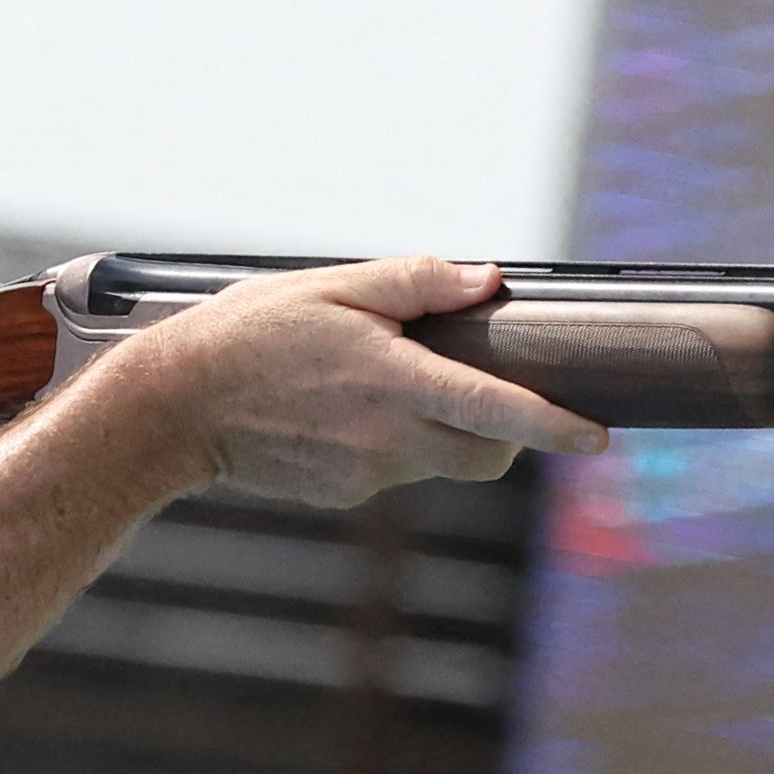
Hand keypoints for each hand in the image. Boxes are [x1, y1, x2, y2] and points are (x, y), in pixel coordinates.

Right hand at [110, 254, 604, 505]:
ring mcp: (367, 475)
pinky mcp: (344, 494)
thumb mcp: (331, 286)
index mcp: (394, 383)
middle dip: (506, 431)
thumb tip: (488, 279)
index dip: (554, 426)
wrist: (176, 405)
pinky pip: (394, 471)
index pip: (496, 412)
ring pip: (440, 463)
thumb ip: (417, 283)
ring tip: (376, 384)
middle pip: (488, 455)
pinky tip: (339, 411)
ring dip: (439, 429)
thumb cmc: (249, 334)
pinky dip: (391, 444)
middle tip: (481, 387)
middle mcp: (388, 439)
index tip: (597, 437)